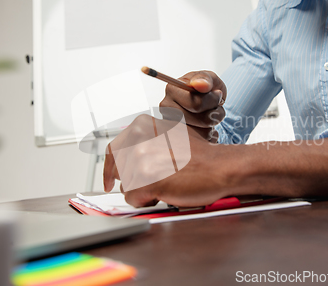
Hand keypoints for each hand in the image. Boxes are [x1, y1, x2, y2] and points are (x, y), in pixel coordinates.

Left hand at [103, 114, 232, 206]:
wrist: (218, 167)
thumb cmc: (199, 156)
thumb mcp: (168, 136)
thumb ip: (145, 142)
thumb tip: (126, 156)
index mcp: (141, 126)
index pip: (113, 149)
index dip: (110, 167)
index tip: (109, 179)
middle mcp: (137, 139)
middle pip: (118, 169)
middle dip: (131, 180)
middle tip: (147, 185)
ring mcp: (140, 158)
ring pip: (126, 186)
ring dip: (142, 191)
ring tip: (164, 184)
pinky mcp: (145, 179)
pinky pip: (133, 198)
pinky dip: (146, 201)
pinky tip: (163, 192)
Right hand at [160, 71, 226, 141]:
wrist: (207, 102)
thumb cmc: (206, 89)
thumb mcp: (209, 78)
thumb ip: (205, 79)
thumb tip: (200, 84)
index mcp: (172, 90)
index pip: (196, 104)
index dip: (212, 101)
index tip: (217, 94)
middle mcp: (167, 109)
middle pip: (200, 121)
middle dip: (215, 114)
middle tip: (216, 107)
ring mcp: (171, 126)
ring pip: (202, 134)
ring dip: (213, 125)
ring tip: (210, 116)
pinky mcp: (179, 140)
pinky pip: (203, 143)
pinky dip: (210, 135)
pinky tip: (206, 127)